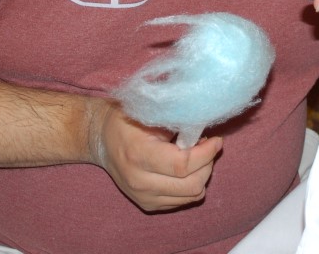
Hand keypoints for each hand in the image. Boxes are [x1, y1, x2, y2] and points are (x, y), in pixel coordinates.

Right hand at [89, 101, 222, 211]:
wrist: (101, 139)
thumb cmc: (125, 120)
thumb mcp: (148, 113)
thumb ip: (176, 121)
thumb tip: (205, 126)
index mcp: (138, 155)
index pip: (182, 164)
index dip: (206, 153)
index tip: (217, 140)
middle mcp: (140, 181)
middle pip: (192, 184)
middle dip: (208, 163)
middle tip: (207, 145)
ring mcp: (143, 197)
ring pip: (191, 195)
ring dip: (202, 174)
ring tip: (196, 155)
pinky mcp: (148, 205)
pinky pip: (183, 201)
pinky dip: (191, 184)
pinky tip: (185, 167)